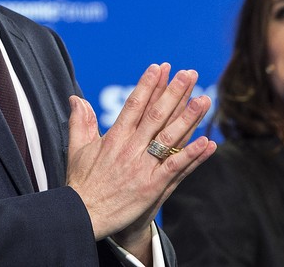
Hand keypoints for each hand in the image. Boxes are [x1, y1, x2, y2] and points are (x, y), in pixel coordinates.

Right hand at [66, 63, 215, 248]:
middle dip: (173, 92)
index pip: (134, 104)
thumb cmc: (81, 184)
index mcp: (114, 137)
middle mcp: (130, 148)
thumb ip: (80, 121)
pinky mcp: (151, 187)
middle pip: (156, 115)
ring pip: (169, 137)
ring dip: (188, 117)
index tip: (159, 67)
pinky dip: (191, 155)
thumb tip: (76, 98)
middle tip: (188, 74)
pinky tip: (208, 142)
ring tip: (204, 99)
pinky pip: (175, 167)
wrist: (82, 217)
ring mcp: (142, 167)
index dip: (148, 84)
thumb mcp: (77, 149)